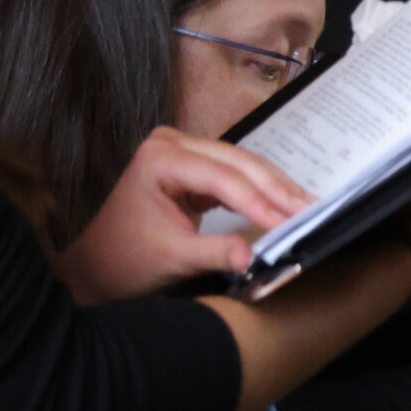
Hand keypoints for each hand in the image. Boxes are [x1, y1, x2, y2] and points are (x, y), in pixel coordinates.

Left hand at [50, 125, 315, 301]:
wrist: (98, 265)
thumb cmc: (125, 259)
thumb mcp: (172, 258)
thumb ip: (214, 254)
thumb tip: (252, 257)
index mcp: (160, 158)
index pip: (223, 178)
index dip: (260, 202)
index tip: (290, 224)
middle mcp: (173, 144)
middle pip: (239, 163)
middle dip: (277, 190)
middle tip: (312, 211)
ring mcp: (183, 151)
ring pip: (244, 164)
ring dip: (276, 187)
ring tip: (308, 207)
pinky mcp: (195, 167)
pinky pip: (237, 173)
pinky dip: (262, 190)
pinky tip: (286, 203)